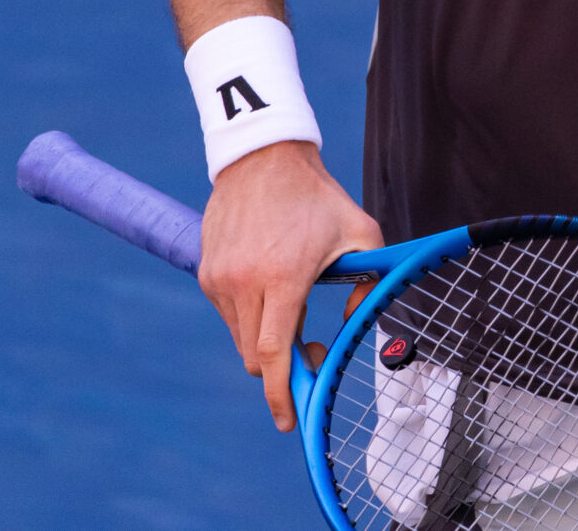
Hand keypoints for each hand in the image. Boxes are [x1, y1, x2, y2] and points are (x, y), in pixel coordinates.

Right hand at [197, 139, 383, 430]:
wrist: (263, 157)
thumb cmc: (318, 197)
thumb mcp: (363, 233)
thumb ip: (371, 282)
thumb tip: (361, 326)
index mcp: (283, 276)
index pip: (272, 354)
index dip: (281, 394)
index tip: (288, 420)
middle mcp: (244, 281)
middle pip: (255, 358)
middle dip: (283, 371)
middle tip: (313, 353)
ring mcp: (220, 278)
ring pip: (240, 339)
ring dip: (267, 342)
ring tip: (295, 311)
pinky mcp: (207, 273)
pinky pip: (229, 315)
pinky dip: (251, 318)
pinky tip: (273, 288)